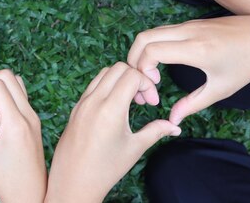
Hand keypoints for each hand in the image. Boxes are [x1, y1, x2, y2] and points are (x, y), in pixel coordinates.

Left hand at [45, 63, 179, 202]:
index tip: (152, 103)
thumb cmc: (104, 169)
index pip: (132, 75)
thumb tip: (175, 126)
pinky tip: (115, 107)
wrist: (73, 181)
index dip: (148, 84)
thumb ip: (156, 131)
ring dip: (120, 80)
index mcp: (110, 109)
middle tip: (143, 99)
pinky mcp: (76, 107)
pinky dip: (107, 86)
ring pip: (104, 72)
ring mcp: (82, 102)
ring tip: (130, 102)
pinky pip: (93, 85)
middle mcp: (94, 100)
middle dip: (135, 78)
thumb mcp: (134, 148)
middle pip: (118, 68)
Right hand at [127, 15, 249, 124]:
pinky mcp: (189, 23)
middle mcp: (188, 32)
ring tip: (149, 76)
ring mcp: (187, 25)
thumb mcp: (222, 89)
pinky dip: (151, 47)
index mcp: (196, 49)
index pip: (151, 51)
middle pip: (142, 38)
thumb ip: (193, 104)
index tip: (153, 88)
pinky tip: (160, 65)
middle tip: (141, 83)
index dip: (143, 70)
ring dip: (141, 53)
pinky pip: (160, 31)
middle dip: (133, 61)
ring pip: (149, 32)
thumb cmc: (247, 65)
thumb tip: (172, 119)